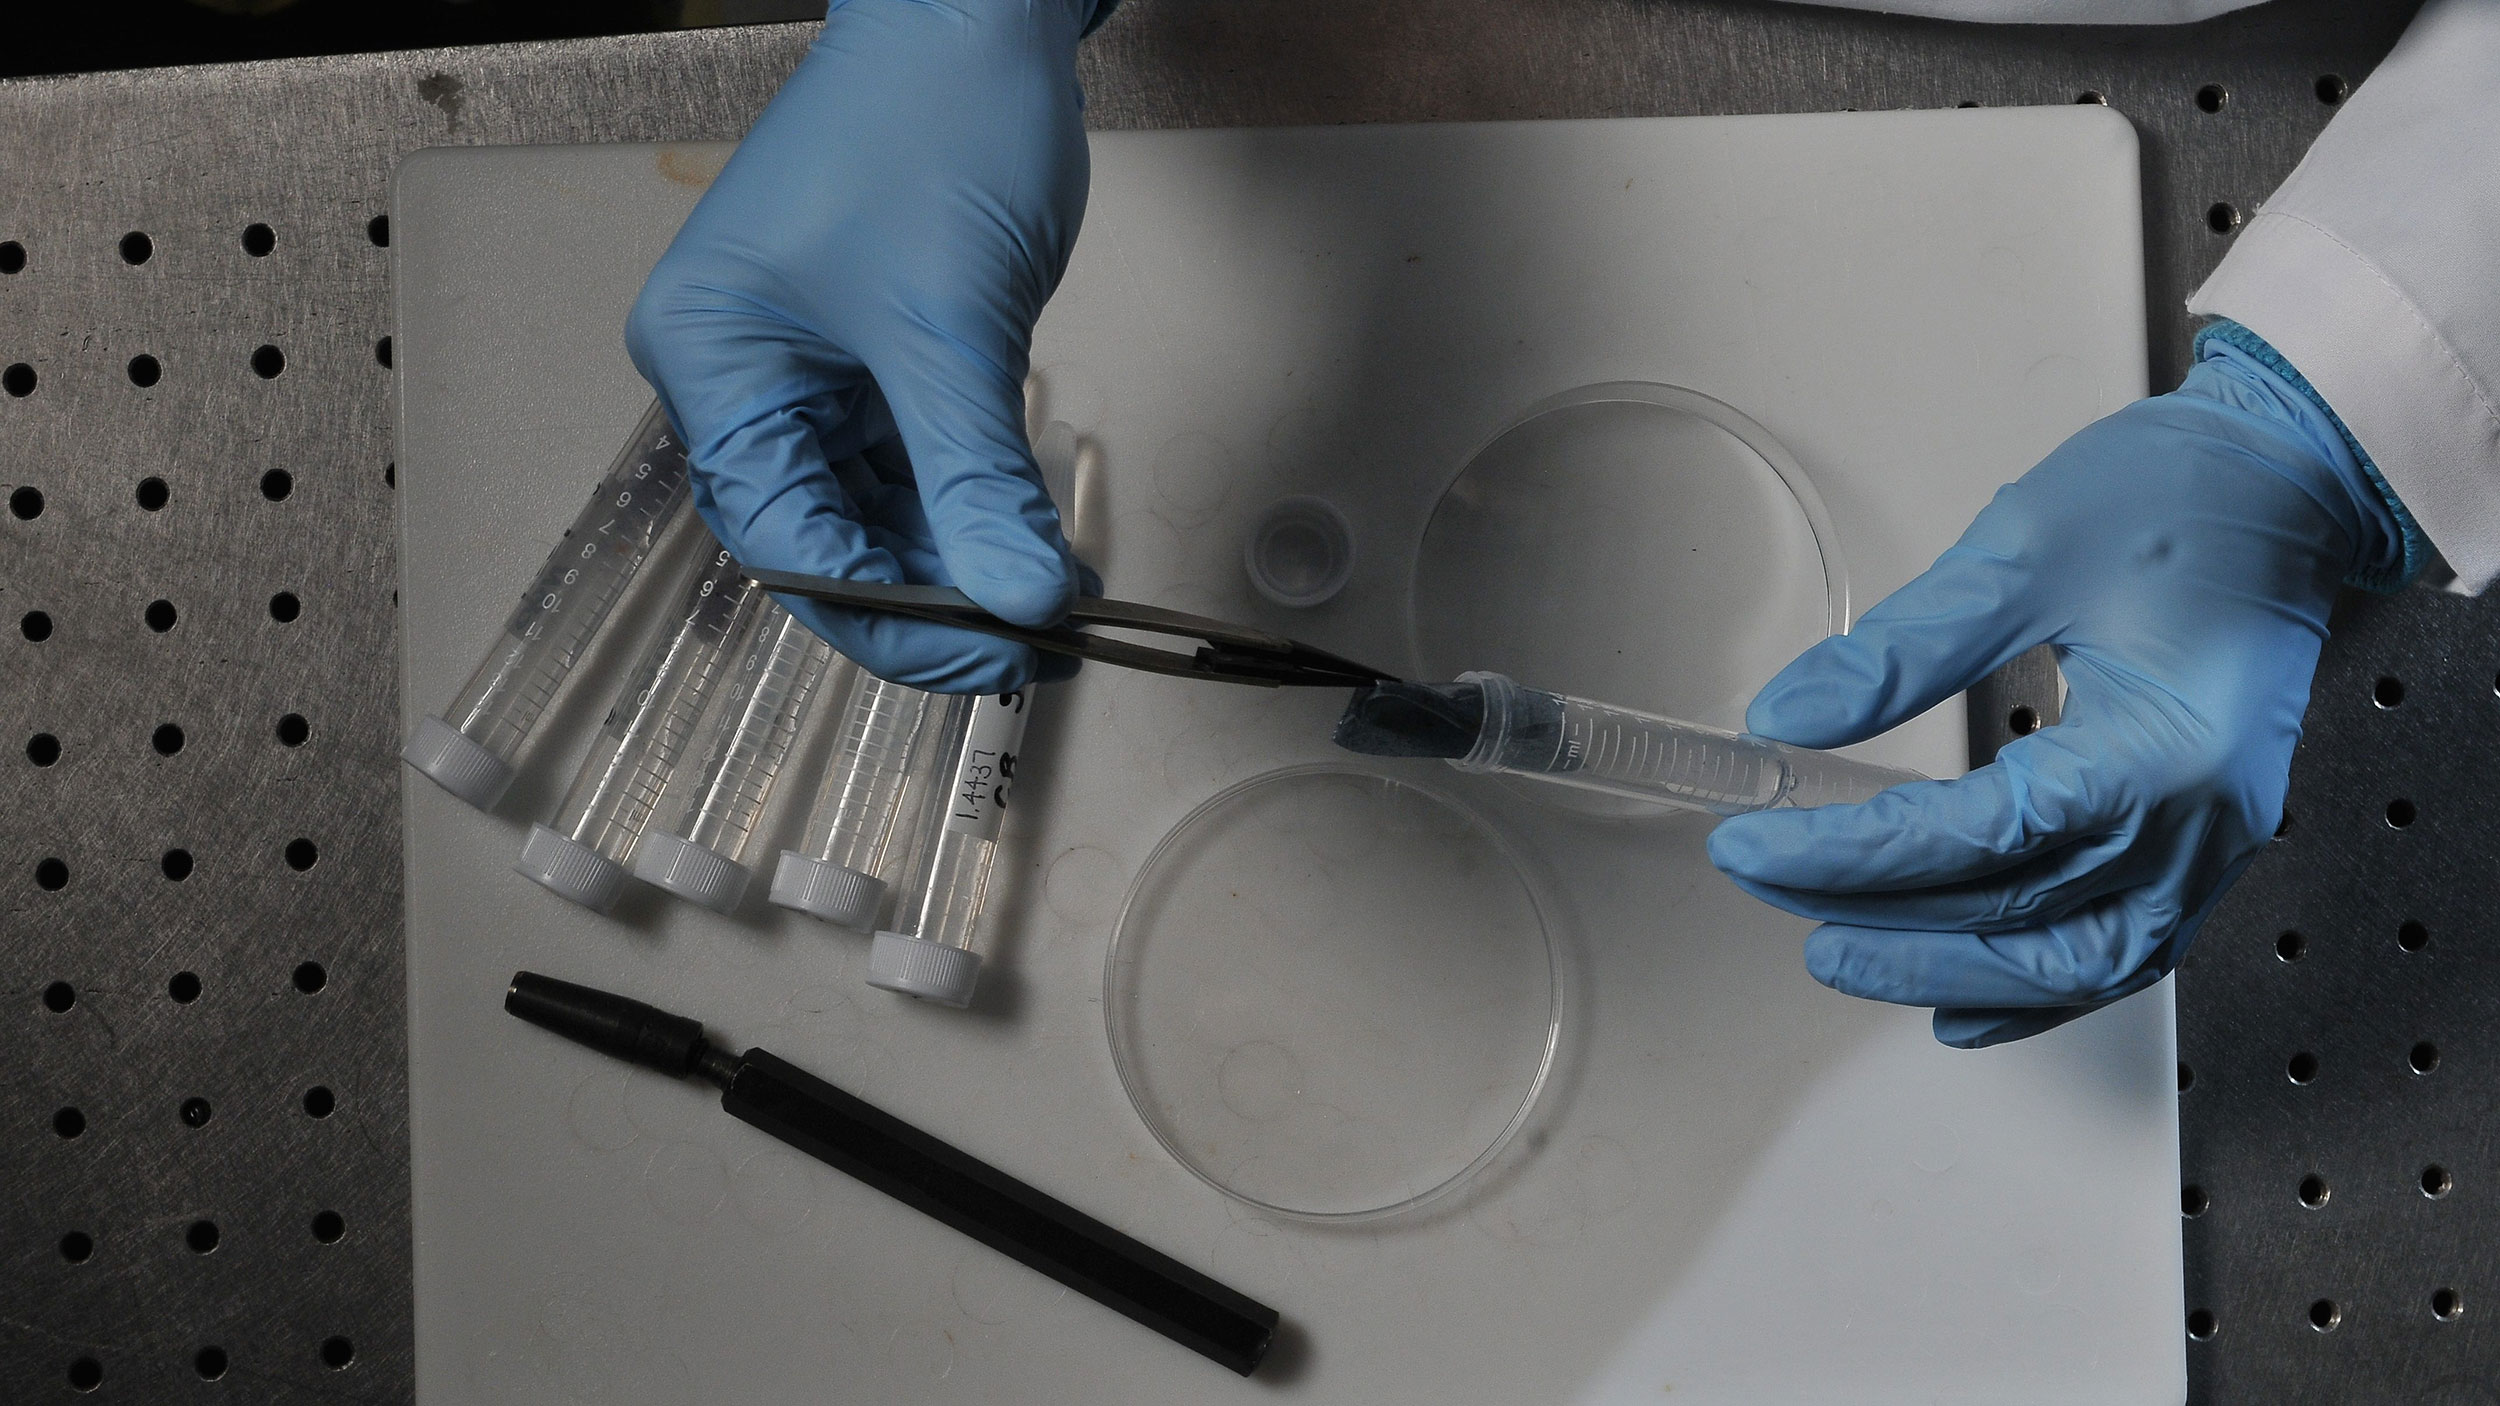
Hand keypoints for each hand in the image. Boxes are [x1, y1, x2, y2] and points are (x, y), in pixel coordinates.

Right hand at [627, 0, 1101, 691]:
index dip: (888, 616)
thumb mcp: (953, 329)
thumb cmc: (932, 127)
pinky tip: (1028, 540)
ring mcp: (807, 367)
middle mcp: (744, 374)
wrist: (980, 20)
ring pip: (873, 511)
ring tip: (1046, 592)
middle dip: (926, 595)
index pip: (787, 543)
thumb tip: (1017, 598)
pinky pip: (908, 462)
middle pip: (823, 539)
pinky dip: (967, 504)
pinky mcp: (871, 356)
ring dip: (956, 557)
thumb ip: (978, 480)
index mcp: (715, 363)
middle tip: (1027, 638)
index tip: (989, 648)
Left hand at [1707, 331, 2409, 1046]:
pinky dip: (2035, 990)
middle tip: (1772, 884)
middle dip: (1879, 913)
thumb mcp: (2022, 551)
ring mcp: (2211, 847)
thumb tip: (1792, 718)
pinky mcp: (2204, 845)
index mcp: (2158, 750)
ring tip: (1842, 953)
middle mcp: (2197, 824)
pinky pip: (2121, 951)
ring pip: (2070, 961)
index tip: (1757, 841)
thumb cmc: (2184, 501)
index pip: (1974, 836)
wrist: (2294, 486)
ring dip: (1949, 971)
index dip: (1851, 851)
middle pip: (2014, 911)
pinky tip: (1960, 1005)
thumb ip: (1901, 652)